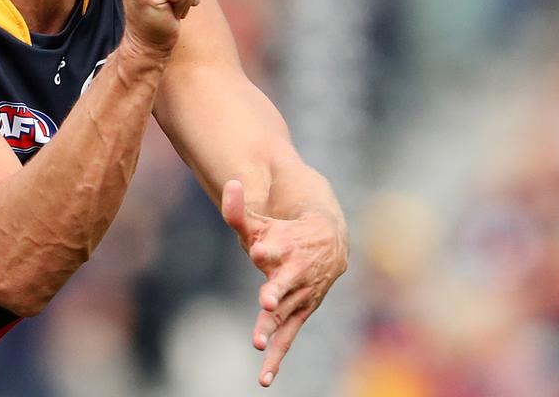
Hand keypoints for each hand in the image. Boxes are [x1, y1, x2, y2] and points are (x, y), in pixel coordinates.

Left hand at [221, 179, 347, 387]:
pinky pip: (288, 338)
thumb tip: (230, 182)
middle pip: (284, 283)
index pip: (276, 247)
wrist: (328, 244)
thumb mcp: (261, 221)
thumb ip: (238, 208)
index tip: (259, 250)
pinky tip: (263, 378)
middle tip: (267, 300)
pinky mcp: (299, 313)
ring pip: (286, 314)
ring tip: (259, 342)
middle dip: (276, 290)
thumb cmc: (284, 231)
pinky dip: (276, 358)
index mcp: (288, 246)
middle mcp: (296, 272)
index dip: (267, 248)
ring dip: (274, 328)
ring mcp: (299, 296)